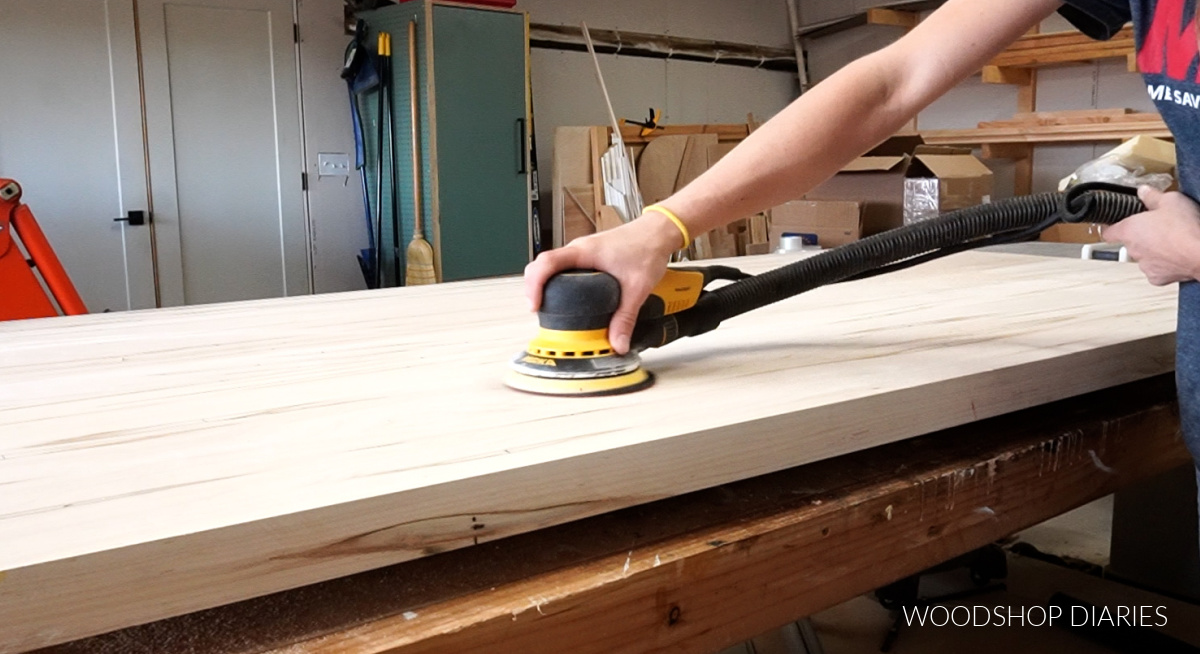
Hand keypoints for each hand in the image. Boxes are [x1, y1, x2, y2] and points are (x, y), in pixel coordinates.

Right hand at [524, 211, 683, 353]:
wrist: (659, 232)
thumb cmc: (648, 248)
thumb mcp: (637, 288)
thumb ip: (625, 318)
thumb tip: (617, 343)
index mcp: (584, 252)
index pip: (546, 263)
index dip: (534, 284)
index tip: (535, 304)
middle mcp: (578, 249)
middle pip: (541, 264)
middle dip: (533, 287)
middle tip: (538, 310)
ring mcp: (582, 252)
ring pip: (551, 265)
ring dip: (543, 283)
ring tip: (546, 305)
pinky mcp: (589, 256)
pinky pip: (563, 267)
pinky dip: (557, 280)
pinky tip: (565, 296)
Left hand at [1101, 186, 1199, 285]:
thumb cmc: (1186, 229)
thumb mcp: (1170, 201)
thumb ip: (1152, 196)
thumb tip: (1144, 192)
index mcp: (1129, 230)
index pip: (1108, 232)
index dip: (1110, 227)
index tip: (1112, 225)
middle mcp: (1133, 250)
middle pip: (1131, 242)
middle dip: (1142, 235)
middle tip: (1158, 227)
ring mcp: (1144, 265)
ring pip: (1144, 256)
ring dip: (1153, 250)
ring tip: (1171, 241)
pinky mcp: (1157, 277)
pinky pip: (1156, 269)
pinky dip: (1164, 263)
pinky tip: (1176, 254)